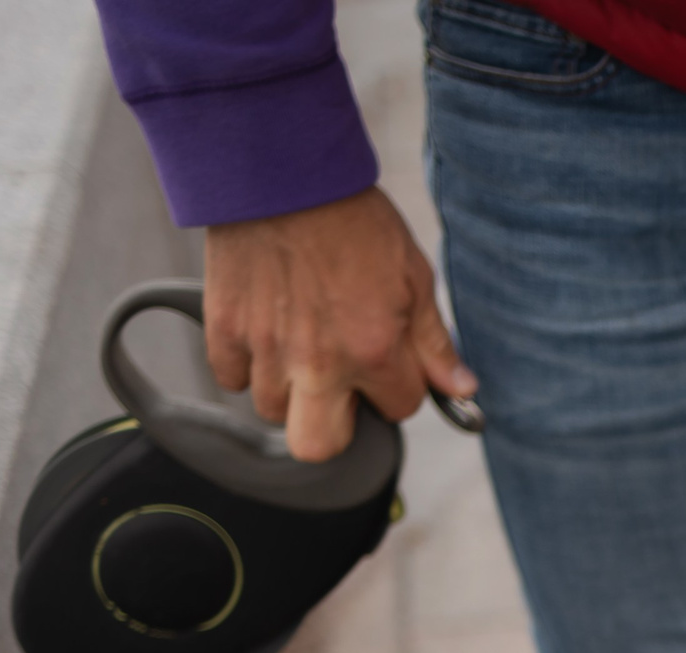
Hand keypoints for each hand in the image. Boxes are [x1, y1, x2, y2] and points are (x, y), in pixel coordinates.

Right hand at [201, 187, 475, 462]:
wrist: (282, 173)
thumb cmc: (353, 219)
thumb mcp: (413, 276)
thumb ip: (433, 342)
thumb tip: (461, 389)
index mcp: (373, 351)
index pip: (399, 408)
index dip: (398, 386)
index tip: (389, 359)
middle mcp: (317, 363)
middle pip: (318, 446)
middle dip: (334, 427)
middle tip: (339, 390)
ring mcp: (266, 349)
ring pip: (272, 410)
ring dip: (289, 390)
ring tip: (301, 346)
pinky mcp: (224, 329)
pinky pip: (231, 378)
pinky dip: (246, 364)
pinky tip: (265, 333)